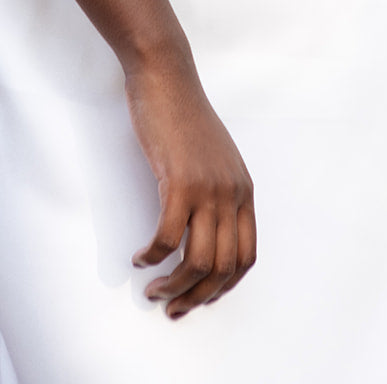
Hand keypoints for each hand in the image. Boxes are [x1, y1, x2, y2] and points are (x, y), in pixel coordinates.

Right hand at [126, 51, 255, 318]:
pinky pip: (167, 238)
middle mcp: (232, 193)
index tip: (199, 298)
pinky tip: (139, 258)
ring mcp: (208, 188)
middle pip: (223, 268)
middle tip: (171, 309)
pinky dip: (152, 257)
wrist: (166, 76)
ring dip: (173, 286)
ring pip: (198, 261)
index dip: (223, 288)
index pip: (246, 257)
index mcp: (243, 190)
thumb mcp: (213, 157)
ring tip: (153, 291)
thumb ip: (216, 191)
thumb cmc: (183, 115)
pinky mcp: (179, 181)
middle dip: (196, 298)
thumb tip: (202, 231)